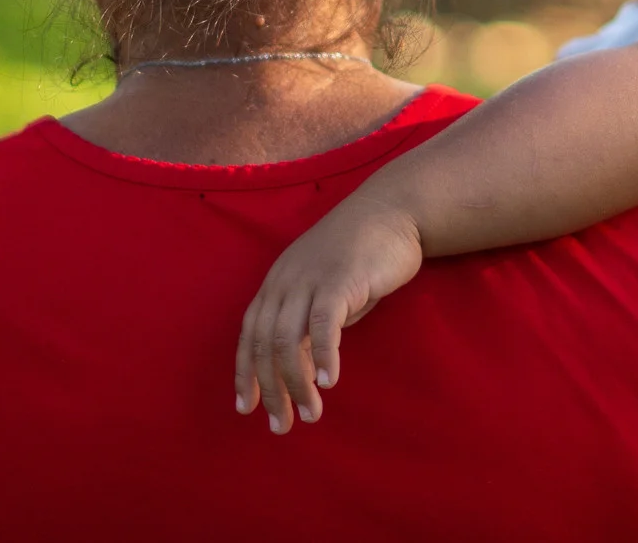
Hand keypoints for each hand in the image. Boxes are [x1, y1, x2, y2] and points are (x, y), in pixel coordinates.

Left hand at [234, 191, 422, 433]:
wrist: (393, 212)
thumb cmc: (362, 255)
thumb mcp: (328, 293)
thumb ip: (311, 326)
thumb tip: (304, 369)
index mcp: (277, 284)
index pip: (249, 335)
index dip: (245, 373)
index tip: (246, 408)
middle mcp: (285, 281)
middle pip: (265, 344)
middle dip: (270, 389)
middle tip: (281, 425)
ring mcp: (309, 279)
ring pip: (289, 340)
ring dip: (297, 383)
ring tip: (310, 413)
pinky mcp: (338, 280)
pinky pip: (323, 325)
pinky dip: (324, 356)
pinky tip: (330, 383)